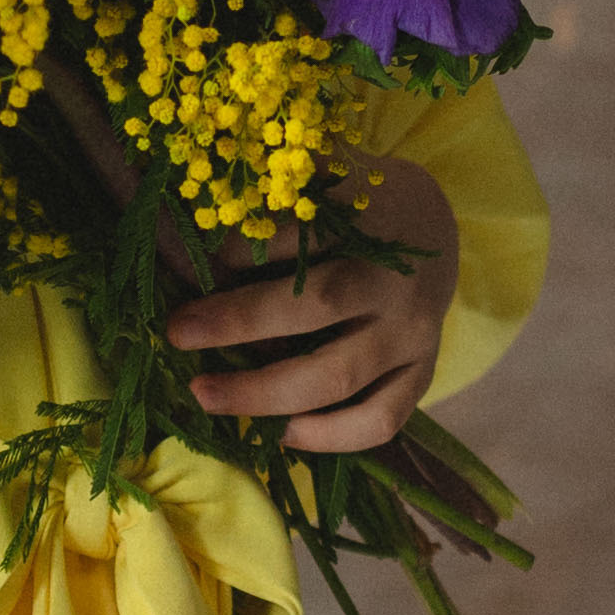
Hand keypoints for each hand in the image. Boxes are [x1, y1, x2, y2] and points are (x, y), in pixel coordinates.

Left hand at [164, 155, 458, 452]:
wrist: (436, 227)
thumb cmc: (358, 203)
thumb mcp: (326, 178)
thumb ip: (276, 200)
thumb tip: (199, 235)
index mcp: (368, 217)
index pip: (302, 232)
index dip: (243, 249)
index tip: (199, 262)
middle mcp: (392, 279)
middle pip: (317, 303)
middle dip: (240, 323)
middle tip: (178, 332)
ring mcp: (411, 333)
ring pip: (338, 375)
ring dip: (265, 392)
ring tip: (204, 394)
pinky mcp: (422, 373)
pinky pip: (379, 419)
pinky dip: (328, 436)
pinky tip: (278, 433)